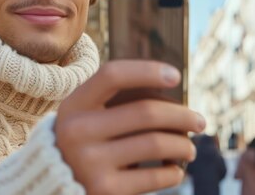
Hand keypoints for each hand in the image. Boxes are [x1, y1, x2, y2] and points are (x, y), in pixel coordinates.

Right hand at [55, 60, 205, 194]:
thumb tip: (170, 89)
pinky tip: (174, 170)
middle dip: (183, 115)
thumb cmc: (83, 143)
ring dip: (184, 145)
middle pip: (146, 112)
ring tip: (189, 148)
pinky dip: (174, 172)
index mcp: (73, 106)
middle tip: (199, 122)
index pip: (113, 75)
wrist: (54, 186)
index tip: (175, 76)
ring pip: (158, 144)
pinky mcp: (105, 190)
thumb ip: (114, 100)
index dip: (147, 70)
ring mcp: (90, 163)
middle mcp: (77, 131)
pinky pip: (156, 176)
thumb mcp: (84, 116)